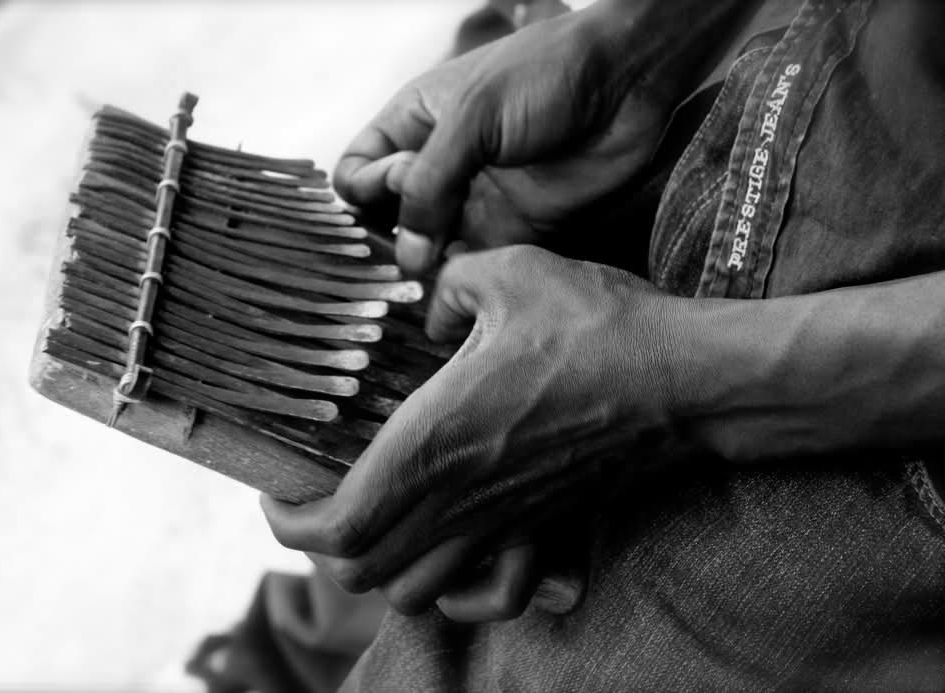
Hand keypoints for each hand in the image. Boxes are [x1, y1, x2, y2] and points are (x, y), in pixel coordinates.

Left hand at [261, 246, 697, 617]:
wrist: (689, 382)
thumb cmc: (602, 328)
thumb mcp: (511, 271)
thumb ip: (448, 282)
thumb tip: (429, 301)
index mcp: (435, 441)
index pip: (335, 524)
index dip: (286, 519)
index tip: (274, 485)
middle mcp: (461, 498)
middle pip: (361, 568)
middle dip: (321, 543)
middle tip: (313, 494)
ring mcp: (505, 524)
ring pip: (414, 591)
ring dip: (378, 564)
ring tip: (371, 519)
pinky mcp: (545, 528)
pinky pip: (492, 595)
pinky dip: (458, 595)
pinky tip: (451, 562)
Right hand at [333, 6, 677, 272]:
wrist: (628, 80)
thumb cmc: (544, 75)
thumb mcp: (472, 118)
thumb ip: (429, 185)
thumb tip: (407, 253)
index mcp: (415, 124)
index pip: (359, 171)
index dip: (363, 193)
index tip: (392, 198)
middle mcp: (440, 166)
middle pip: (390, 218)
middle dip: (391, 240)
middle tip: (410, 254)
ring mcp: (475, 199)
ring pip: (431, 248)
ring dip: (427, 267)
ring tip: (434, 276)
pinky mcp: (514, 227)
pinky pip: (476, 263)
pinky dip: (466, 277)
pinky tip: (467, 280)